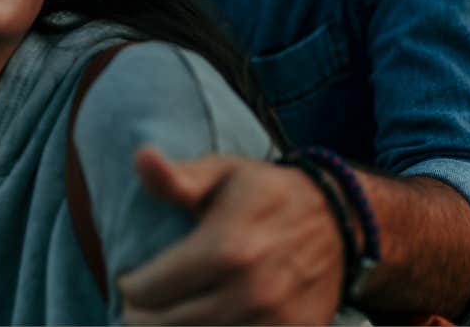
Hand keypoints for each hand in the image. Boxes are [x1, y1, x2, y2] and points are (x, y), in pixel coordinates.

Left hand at [117, 146, 343, 324]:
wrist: (340, 221)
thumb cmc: (267, 193)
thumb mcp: (223, 173)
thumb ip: (177, 177)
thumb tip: (141, 158)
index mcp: (228, 246)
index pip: (152, 288)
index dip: (130, 287)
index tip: (129, 280)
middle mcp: (253, 290)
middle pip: (168, 325)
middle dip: (142, 317)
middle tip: (138, 307)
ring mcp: (277, 321)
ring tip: (164, 318)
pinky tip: (198, 325)